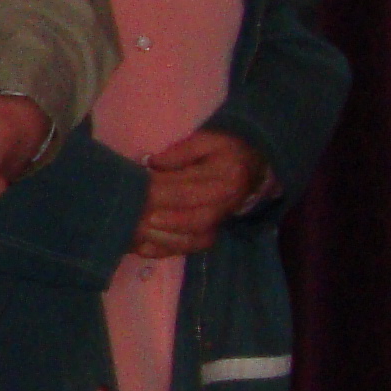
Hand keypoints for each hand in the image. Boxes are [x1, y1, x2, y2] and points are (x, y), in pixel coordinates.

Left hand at [130, 130, 270, 261]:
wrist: (252, 170)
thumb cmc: (224, 152)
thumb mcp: (207, 140)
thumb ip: (182, 151)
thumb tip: (153, 162)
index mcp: (226, 177)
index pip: (193, 188)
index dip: (167, 193)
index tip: (143, 193)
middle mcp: (227, 203)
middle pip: (198, 219)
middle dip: (167, 221)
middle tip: (140, 218)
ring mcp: (221, 222)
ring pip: (196, 239)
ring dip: (166, 240)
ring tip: (138, 233)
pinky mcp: (213, 233)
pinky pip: (192, 248)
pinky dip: (167, 250)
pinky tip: (143, 248)